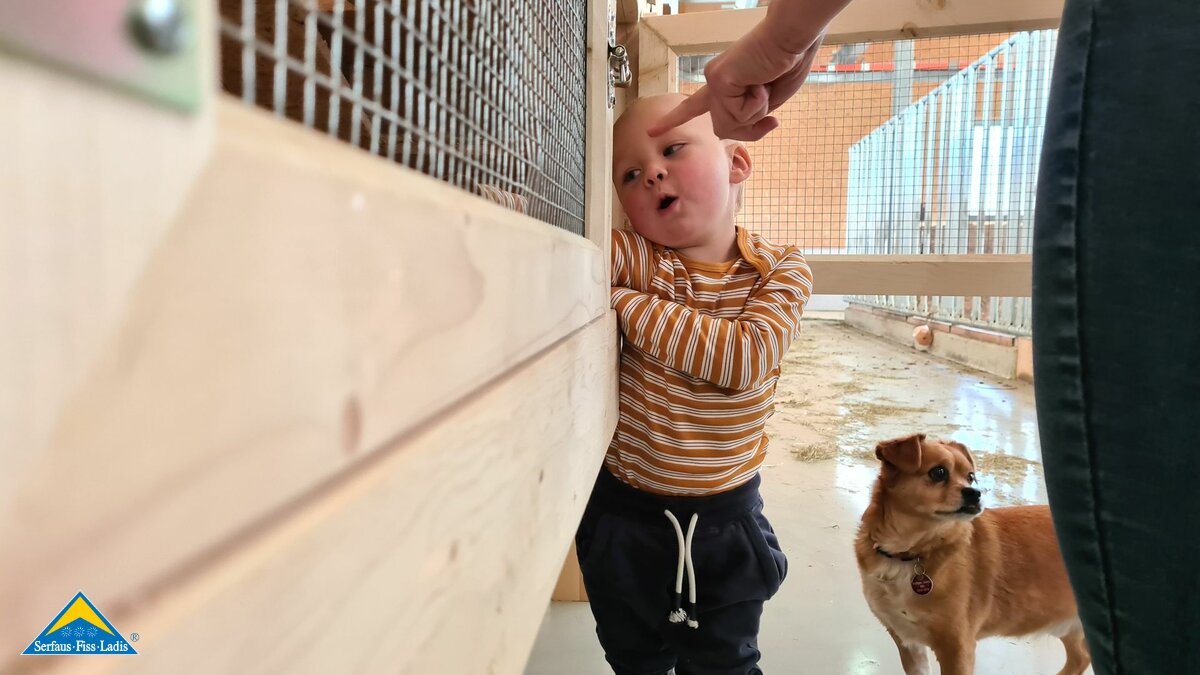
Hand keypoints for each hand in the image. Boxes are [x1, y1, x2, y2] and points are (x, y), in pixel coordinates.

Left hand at [649, 27, 823, 140]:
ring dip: (756, 112)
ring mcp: (713, 80)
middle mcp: (713, 80)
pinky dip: (757, 104)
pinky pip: (739, 115)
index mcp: (725, 83)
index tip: (652, 130)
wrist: (791, 39)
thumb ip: (747, 120)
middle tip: (768, 103)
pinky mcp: (718, 80)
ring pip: (730, 125)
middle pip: (723, 128)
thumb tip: (723, 132)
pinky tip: (760, 81)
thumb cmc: (786, 64)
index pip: (695, 106)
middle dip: (750, 128)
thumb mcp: (767, 103)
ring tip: (763, 83)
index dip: (676, 119)